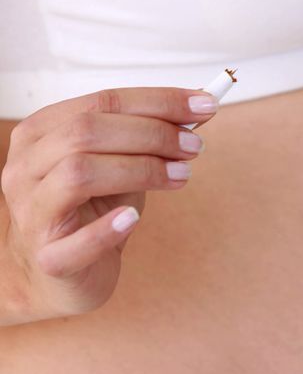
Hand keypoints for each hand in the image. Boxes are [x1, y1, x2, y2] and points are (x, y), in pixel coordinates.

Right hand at [0, 88, 216, 319]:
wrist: (62, 272)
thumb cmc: (91, 212)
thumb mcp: (120, 166)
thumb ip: (146, 139)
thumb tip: (195, 110)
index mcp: (41, 134)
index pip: (101, 102)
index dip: (158, 101)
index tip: (204, 104)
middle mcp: (26, 168)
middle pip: (87, 132)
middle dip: (152, 133)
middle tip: (195, 146)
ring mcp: (31, 213)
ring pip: (78, 173)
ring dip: (140, 170)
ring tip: (182, 176)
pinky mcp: (49, 257)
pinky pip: (75, 242)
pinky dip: (107, 228)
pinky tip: (133, 219)